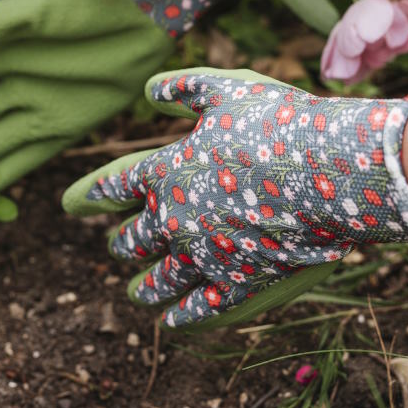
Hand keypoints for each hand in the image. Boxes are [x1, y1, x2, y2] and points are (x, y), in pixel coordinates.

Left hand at [63, 69, 407, 328]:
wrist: (333, 168)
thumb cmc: (277, 121)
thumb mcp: (226, 88)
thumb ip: (182, 86)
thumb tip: (149, 91)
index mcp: (165, 172)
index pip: (113, 187)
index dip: (92, 193)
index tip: (73, 202)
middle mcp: (174, 219)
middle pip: (132, 239)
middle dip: (121, 242)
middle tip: (117, 245)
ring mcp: (205, 256)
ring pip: (158, 281)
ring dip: (143, 286)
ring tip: (134, 292)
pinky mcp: (239, 282)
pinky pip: (201, 308)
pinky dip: (183, 316)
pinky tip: (172, 320)